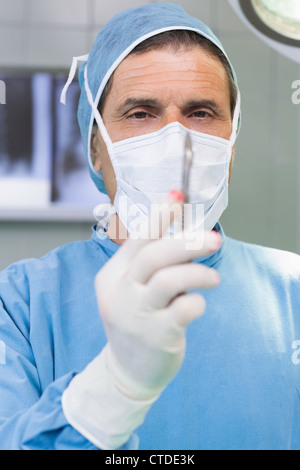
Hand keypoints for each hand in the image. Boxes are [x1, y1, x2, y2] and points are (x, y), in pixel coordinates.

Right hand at [94, 192, 221, 399]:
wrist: (128, 370)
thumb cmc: (138, 321)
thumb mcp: (132, 290)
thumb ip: (150, 264)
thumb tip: (182, 230)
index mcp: (112, 276)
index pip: (137, 238)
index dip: (159, 215)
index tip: (178, 195)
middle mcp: (119, 293)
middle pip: (153, 256)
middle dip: (188, 241)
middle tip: (215, 239)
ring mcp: (135, 315)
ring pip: (169, 279)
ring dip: (199, 273)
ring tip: (213, 278)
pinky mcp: (156, 335)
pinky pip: (184, 308)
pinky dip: (198, 302)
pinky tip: (197, 306)